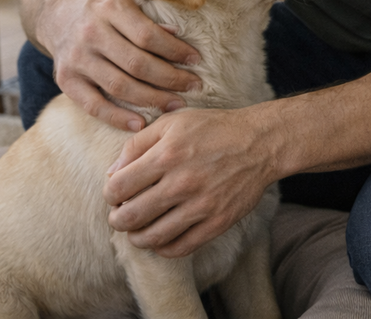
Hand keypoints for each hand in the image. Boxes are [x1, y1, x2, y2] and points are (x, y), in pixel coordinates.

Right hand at [46, 0, 201, 130]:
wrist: (58, 11)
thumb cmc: (105, 2)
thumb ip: (152, 7)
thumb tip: (177, 33)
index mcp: (109, 6)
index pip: (148, 35)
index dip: (175, 50)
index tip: (196, 60)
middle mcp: (90, 32)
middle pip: (137, 64)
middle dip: (171, 78)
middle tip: (195, 86)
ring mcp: (76, 58)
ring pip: (120, 87)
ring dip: (152, 99)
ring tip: (176, 104)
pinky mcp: (65, 79)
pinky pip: (94, 105)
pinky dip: (118, 118)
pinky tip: (141, 123)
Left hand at [103, 106, 278, 256]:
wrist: (260, 143)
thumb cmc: (214, 129)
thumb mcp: (173, 122)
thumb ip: (138, 143)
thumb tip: (112, 172)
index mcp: (167, 154)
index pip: (118, 187)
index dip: (110, 194)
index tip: (116, 194)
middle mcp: (182, 182)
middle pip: (130, 217)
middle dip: (117, 220)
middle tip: (121, 216)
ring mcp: (201, 205)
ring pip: (152, 237)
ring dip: (136, 237)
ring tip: (138, 230)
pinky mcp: (217, 222)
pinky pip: (180, 248)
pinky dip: (163, 248)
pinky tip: (161, 238)